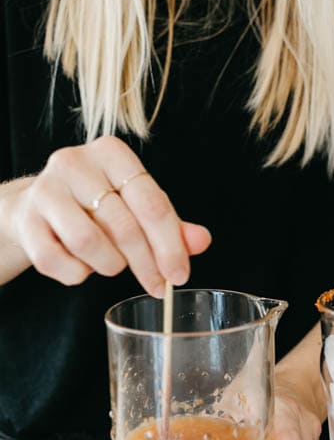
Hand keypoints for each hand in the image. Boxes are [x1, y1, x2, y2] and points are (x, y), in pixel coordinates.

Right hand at [4, 137, 210, 295]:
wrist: (35, 209)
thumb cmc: (95, 207)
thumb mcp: (136, 207)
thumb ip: (171, 224)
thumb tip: (201, 241)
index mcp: (111, 153)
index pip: (152, 203)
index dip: (171, 245)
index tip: (179, 275)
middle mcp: (75, 163)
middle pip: (125, 225)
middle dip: (147, 264)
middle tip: (157, 286)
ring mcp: (46, 190)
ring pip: (89, 242)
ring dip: (109, 265)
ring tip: (112, 264)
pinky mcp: (26, 221)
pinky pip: (58, 261)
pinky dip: (77, 274)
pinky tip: (83, 266)